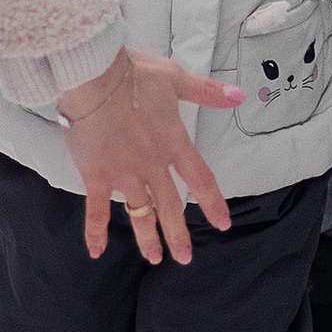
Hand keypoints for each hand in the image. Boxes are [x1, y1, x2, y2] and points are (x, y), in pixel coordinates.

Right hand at [57, 45, 242, 261]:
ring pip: (140, 214)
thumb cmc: (132, 73)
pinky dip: (95, 232)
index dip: (212, 203)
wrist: (92, 75)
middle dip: (179, 235)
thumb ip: (206, 92)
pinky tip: (95, 252)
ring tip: (154, 258)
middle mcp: (152, 165)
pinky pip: (96, 210)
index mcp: (173, 143)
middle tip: (184, 257)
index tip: (222, 223)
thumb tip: (240, 96)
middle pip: (171, 207)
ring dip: (147, 239)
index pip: (200, 179)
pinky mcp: (97, 176)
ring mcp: (125, 174)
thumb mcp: (174, 78)